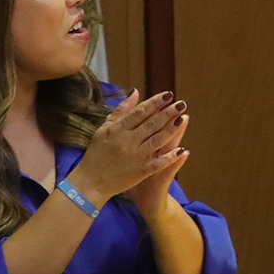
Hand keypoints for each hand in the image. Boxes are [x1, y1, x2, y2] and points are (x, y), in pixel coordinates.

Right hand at [73, 91, 188, 207]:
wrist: (90, 182)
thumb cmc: (97, 153)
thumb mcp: (104, 129)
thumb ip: (121, 110)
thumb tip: (136, 91)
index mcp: (117, 130)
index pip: (139, 113)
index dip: (155, 103)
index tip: (168, 94)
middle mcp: (127, 142)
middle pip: (151, 124)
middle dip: (168, 113)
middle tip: (181, 103)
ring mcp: (135, 157)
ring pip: (157, 140)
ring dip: (171, 129)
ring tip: (182, 118)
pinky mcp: (141, 171)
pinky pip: (158, 163)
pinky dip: (170, 157)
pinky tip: (182, 150)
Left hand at [125, 105, 192, 215]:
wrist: (145, 199)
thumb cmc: (137, 176)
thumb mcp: (140, 158)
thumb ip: (139, 139)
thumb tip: (135, 118)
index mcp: (147, 146)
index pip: (151, 126)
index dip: (155, 113)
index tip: (162, 98)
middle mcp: (156, 152)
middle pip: (162, 132)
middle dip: (168, 119)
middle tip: (177, 104)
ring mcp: (160, 164)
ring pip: (170, 147)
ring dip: (178, 135)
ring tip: (185, 121)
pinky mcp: (161, 178)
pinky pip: (169, 168)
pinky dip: (176, 161)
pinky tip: (185, 153)